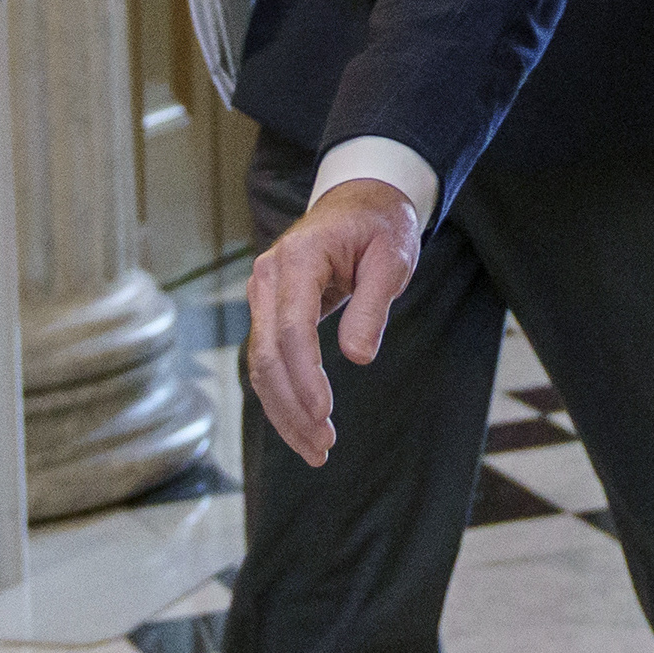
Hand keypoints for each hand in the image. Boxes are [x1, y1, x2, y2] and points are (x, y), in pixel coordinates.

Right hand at [245, 179, 423, 465]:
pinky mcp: (269, 314)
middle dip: (292, 407)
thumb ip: (373, 305)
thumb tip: (357, 357)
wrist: (360, 202)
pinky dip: (282, 397)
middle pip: (268, 355)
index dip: (305, 376)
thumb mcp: (392, 258)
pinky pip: (269, 362)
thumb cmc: (380, 227)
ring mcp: (263, 296)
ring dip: (284, 412)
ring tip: (317, 450)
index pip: (292, 327)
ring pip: (261, 366)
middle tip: (322, 446)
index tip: (324, 415)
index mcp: (298, 258)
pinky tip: (303, 428)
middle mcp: (268, 278)